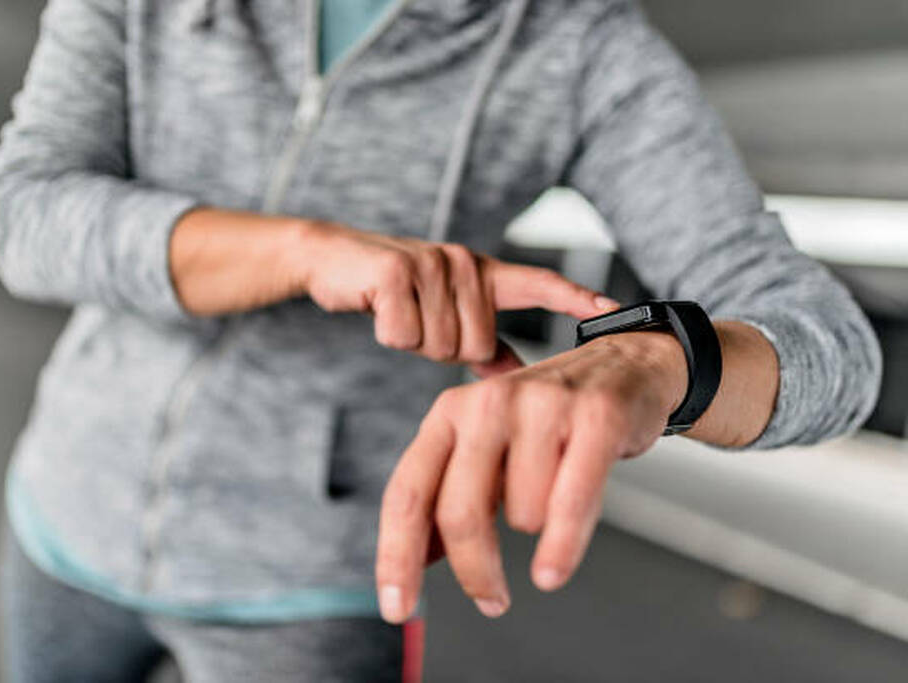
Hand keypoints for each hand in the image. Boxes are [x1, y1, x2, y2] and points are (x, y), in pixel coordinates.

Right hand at [297, 221, 616, 362]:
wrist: (335, 261)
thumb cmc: (394, 295)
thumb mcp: (443, 316)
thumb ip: (482, 345)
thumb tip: (519, 377)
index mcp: (483, 275)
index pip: (539, 284)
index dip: (577, 298)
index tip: (614, 309)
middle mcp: (465, 263)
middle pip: (474, 345)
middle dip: (442, 349)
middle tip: (417, 322)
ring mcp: (433, 264)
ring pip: (440, 346)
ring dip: (413, 343)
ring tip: (399, 313)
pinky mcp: (399, 272)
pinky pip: (405, 335)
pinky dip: (388, 333)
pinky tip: (379, 309)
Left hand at [374, 330, 688, 622]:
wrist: (625, 365)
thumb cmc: (547, 419)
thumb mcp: (485, 448)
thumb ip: (449, 496)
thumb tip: (419, 561)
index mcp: (449, 413)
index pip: (406, 493)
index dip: (397, 557)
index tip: (396, 609)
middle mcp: (487, 403)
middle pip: (460, 513)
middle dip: (475, 572)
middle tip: (491, 600)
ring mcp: (541, 407)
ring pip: (524, 514)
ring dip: (542, 527)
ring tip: (559, 491)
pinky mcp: (595, 418)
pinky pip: (570, 504)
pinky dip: (561, 548)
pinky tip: (551, 571)